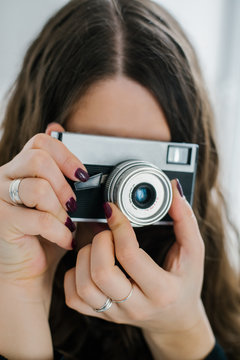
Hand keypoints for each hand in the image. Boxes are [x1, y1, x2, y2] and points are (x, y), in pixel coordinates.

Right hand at [0, 131, 87, 290]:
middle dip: (64, 185)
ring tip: (67, 224)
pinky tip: (66, 239)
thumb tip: (80, 163)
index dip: (65, 155)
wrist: (27, 268)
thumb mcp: (60, 203)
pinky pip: (39, 219)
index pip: (40, 142)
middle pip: (38, 159)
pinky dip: (59, 231)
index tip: (82, 175)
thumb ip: (66, 182)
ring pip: (38, 188)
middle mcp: (5, 177)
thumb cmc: (45, 234)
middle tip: (73, 205)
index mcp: (20, 168)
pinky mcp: (2, 220)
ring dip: (60, 210)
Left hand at [64, 179, 207, 334]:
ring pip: (84, 287)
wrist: (174, 319)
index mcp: (162, 290)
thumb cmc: (185, 283)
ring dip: (84, 257)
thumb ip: (184, 220)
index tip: (113, 209)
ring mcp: (115, 314)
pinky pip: (74, 298)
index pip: (130, 256)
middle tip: (108, 232)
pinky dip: (74, 276)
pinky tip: (88, 264)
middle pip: (102, 274)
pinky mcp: (101, 315)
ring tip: (99, 247)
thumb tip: (172, 189)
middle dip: (99, 242)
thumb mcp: (193, 252)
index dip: (118, 226)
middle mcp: (136, 306)